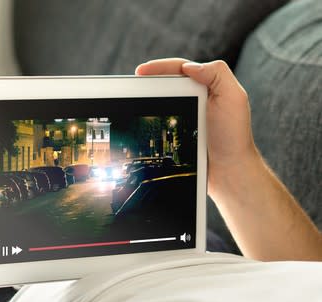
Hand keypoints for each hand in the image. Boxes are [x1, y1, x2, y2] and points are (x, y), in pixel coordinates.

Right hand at [135, 59, 258, 196]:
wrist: (229, 171)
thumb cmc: (234, 137)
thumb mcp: (234, 98)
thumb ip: (217, 74)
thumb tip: (189, 66)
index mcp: (207, 86)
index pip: (179, 69)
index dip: (159, 67)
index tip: (140, 71)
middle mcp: (194, 99)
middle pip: (165, 83)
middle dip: (147, 82)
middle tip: (131, 85)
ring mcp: (184, 116)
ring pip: (160, 103)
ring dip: (145, 101)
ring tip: (131, 101)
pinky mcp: (177, 133)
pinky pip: (158, 122)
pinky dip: (148, 121)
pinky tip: (140, 122)